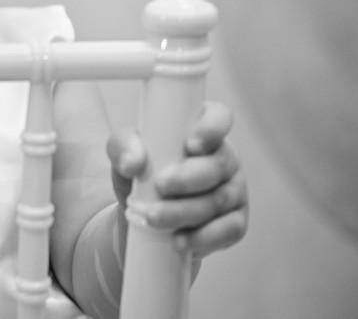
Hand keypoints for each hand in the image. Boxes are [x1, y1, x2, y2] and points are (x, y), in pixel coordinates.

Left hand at [107, 101, 248, 258]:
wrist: (142, 217)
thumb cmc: (139, 173)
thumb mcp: (123, 153)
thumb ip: (123, 146)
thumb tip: (133, 163)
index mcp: (202, 131)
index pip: (219, 117)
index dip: (211, 128)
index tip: (190, 145)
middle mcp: (224, 158)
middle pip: (219, 164)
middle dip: (188, 178)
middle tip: (160, 186)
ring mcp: (234, 190)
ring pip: (219, 200)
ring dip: (185, 211)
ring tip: (154, 217)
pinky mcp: (234, 222)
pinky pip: (228, 230)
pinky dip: (203, 237)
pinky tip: (179, 240)